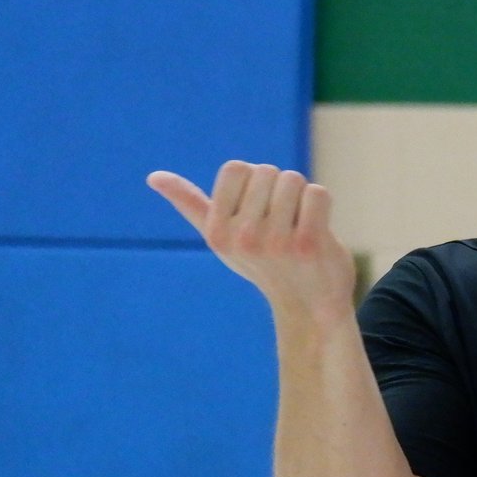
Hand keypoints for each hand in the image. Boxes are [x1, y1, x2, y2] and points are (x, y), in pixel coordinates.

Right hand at [148, 161, 354, 318]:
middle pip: (267, 171)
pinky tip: (318, 231)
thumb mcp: (221, 237)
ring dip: (303, 198)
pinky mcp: (308, 244)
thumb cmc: (264, 265)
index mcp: (216, 232)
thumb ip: (190, 204)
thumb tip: (153, 177)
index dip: (254, 182)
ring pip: (294, 180)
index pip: (236, 168)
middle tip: (284, 224)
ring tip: (299, 227)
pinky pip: (317, 194)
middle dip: (281, 190)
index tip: (259, 210)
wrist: (309, 307)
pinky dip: (322, 206)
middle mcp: (241, 237)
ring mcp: (275, 242)